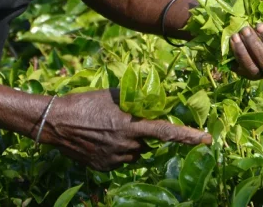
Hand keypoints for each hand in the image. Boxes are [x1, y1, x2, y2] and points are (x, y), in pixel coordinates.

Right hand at [38, 89, 211, 170]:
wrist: (56, 122)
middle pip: (147, 143)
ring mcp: (115, 159)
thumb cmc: (84, 102)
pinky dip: (115, 152)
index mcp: (131, 125)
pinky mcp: (104, 168)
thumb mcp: (112, 96)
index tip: (206, 140)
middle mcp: (126, 145)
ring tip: (106, 130)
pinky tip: (99, 140)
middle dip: (141, 134)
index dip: (188, 136)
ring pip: (134, 153)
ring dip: (128, 143)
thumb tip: (150, 100)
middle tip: (122, 122)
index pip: (166, 132)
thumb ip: (134, 101)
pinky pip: (119, 161)